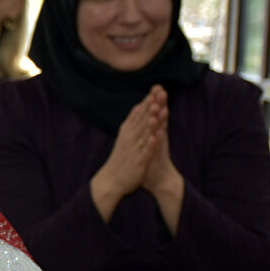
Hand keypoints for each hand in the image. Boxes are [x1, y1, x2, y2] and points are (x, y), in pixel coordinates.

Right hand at [90, 85, 166, 221]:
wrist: (110, 182)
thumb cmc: (120, 159)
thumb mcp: (125, 138)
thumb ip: (132, 122)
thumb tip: (139, 107)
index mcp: (127, 132)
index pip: (138, 114)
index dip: (147, 102)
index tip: (155, 89)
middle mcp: (130, 139)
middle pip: (142, 120)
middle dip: (151, 106)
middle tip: (159, 92)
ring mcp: (134, 150)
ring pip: (145, 133)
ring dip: (152, 121)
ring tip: (159, 109)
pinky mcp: (139, 162)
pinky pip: (146, 151)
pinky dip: (151, 143)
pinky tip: (156, 136)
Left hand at [139, 89, 184, 234]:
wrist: (159, 181)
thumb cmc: (151, 161)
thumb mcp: (146, 144)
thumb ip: (146, 130)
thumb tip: (145, 117)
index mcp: (154, 132)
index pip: (155, 114)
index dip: (155, 101)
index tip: (156, 86)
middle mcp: (159, 137)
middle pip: (160, 118)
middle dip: (160, 104)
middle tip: (161, 89)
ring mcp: (159, 147)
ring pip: (160, 130)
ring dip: (160, 119)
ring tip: (161, 106)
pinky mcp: (158, 158)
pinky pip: (158, 148)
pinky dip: (158, 140)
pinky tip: (159, 132)